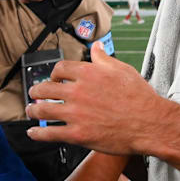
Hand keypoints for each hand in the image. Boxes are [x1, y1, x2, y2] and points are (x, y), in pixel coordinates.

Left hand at [26, 41, 164, 154]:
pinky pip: (50, 133)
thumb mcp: (122, 69)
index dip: (53, 74)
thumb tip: (97, 46)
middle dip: (37, 91)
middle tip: (34, 94)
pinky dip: (38, 133)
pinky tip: (33, 132)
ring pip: (44, 110)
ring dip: (33, 110)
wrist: (148, 122)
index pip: (60, 69)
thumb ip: (104, 58)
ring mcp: (75, 113)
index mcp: (87, 73)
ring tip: (31, 111)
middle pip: (46, 88)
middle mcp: (78, 91)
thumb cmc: (139, 96)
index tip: (53, 78)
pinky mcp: (77, 134)